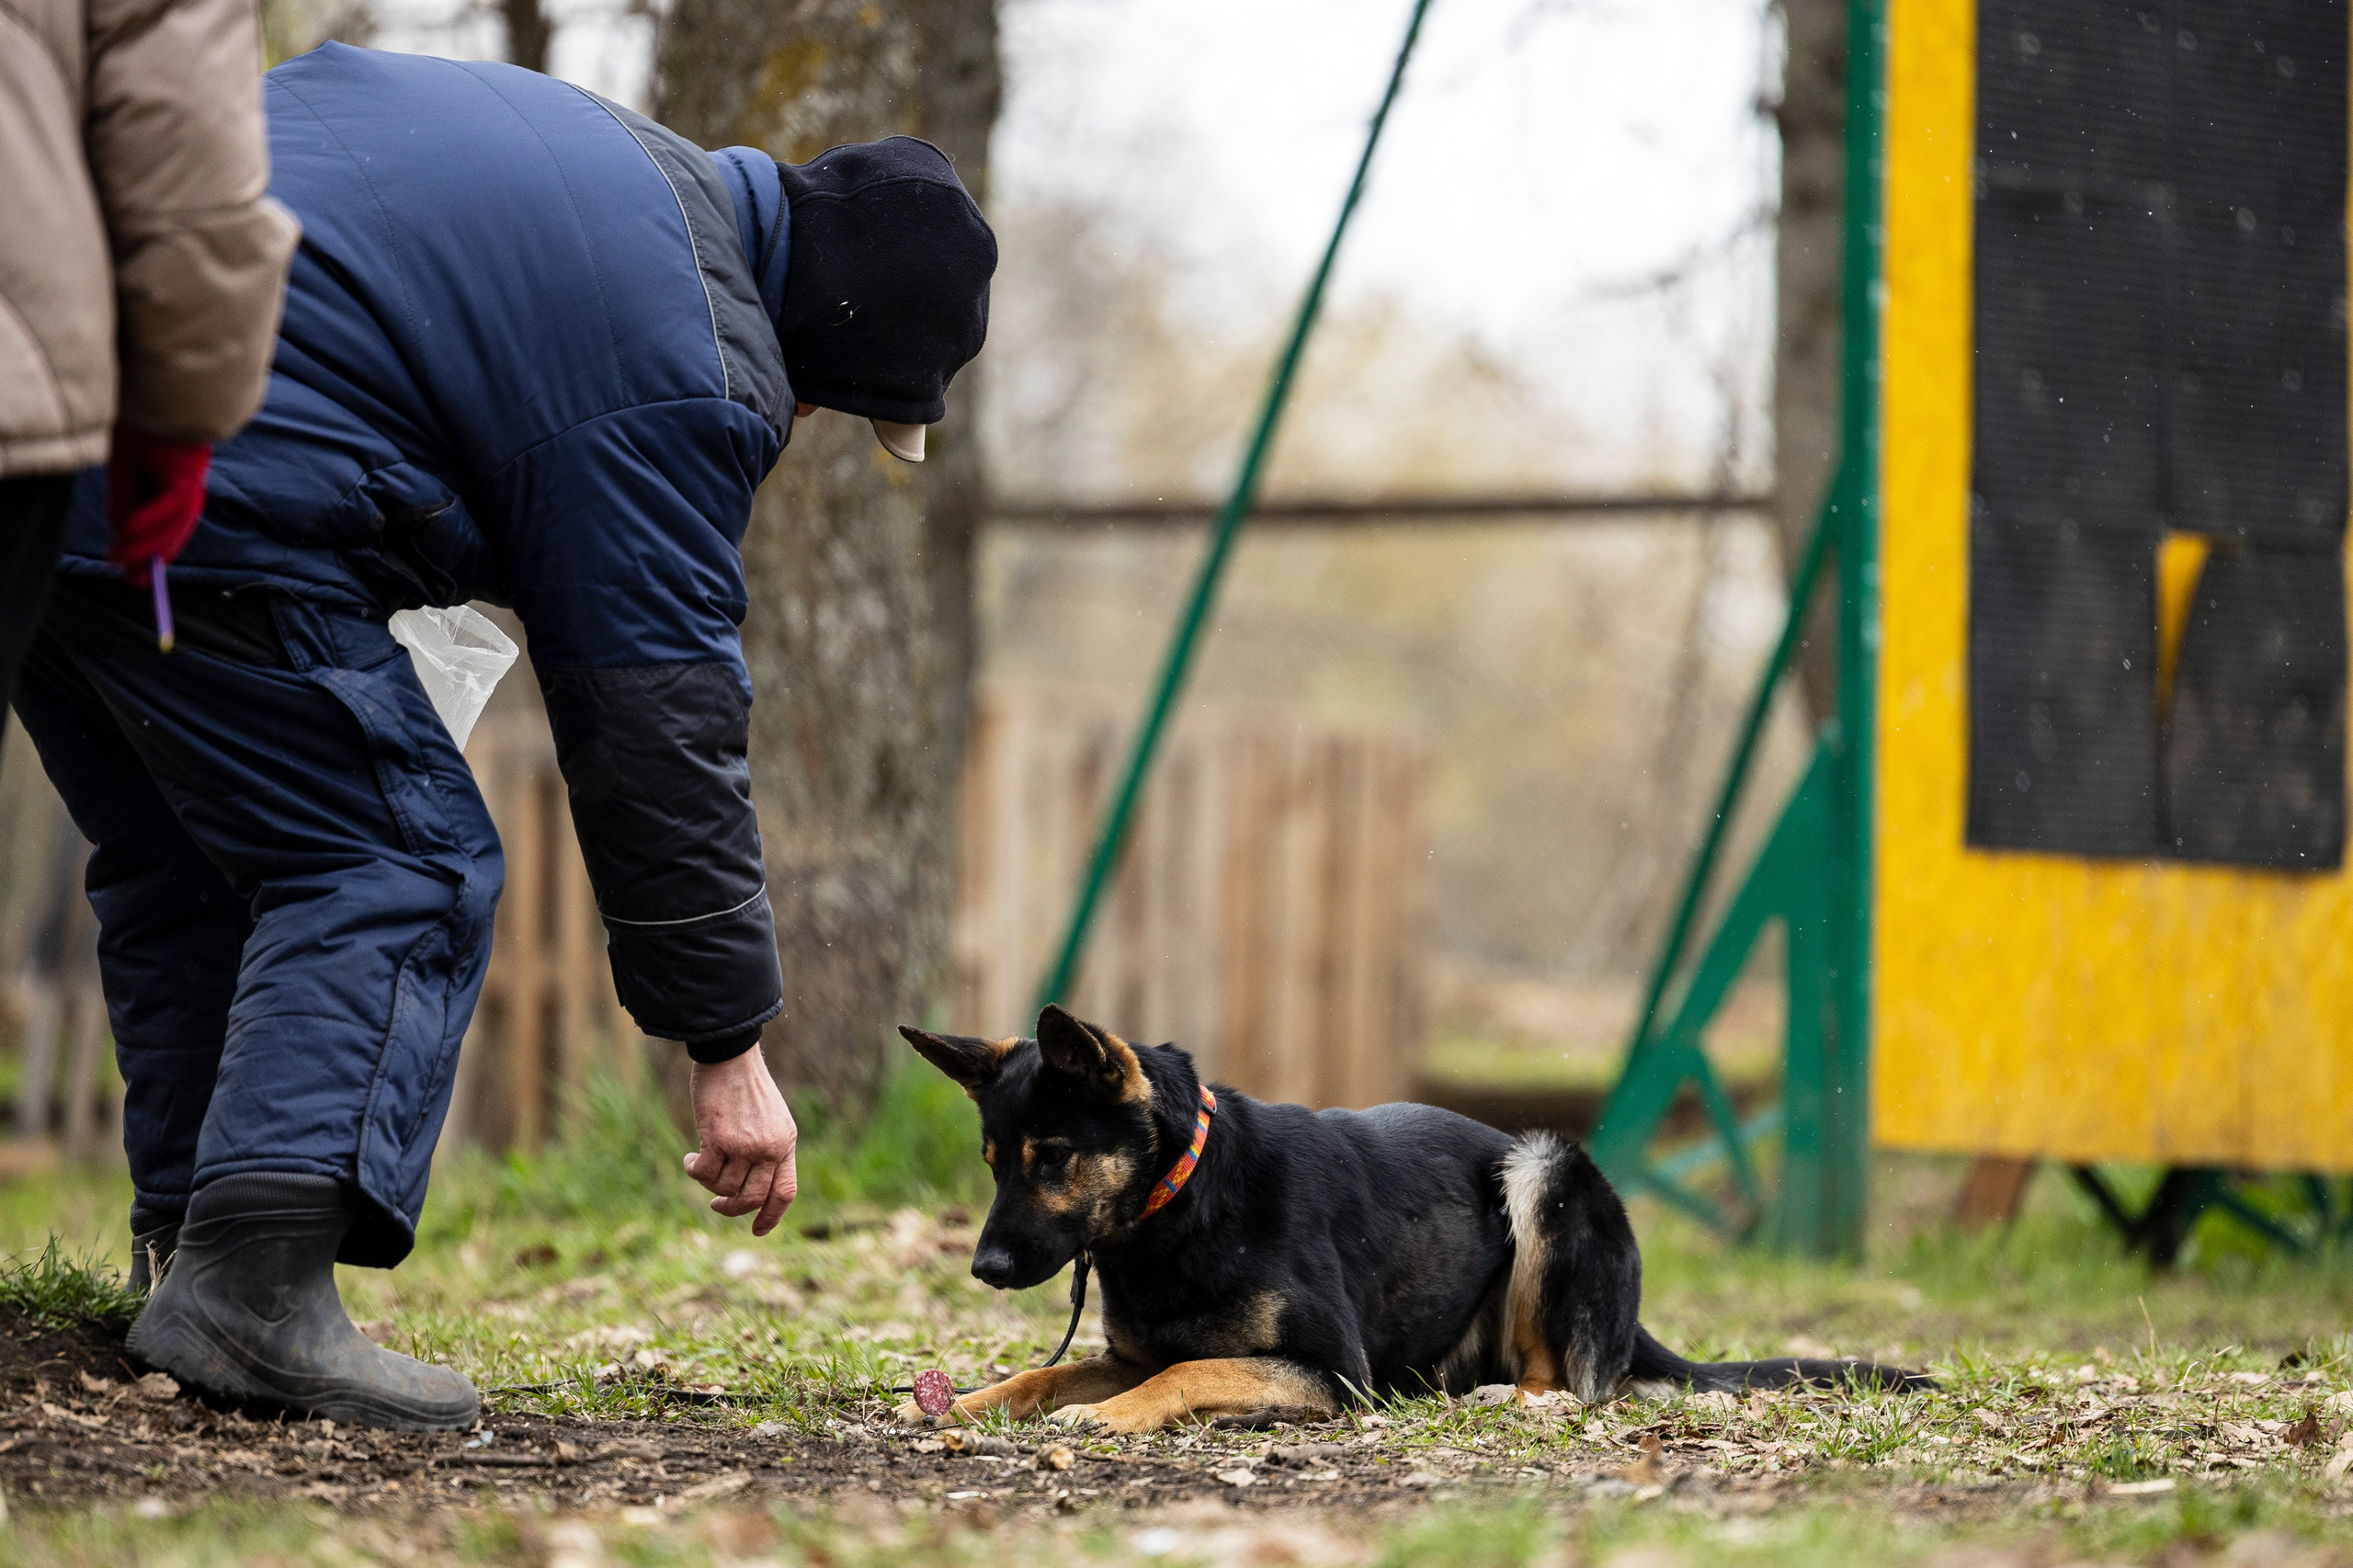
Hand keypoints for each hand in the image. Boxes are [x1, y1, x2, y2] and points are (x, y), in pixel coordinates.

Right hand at [106, 427, 210, 586]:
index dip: (154, 551)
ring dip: (147, 545)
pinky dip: (150, 520)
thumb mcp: (124, 466)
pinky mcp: (188, 469)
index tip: (135, 574)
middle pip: (176, 528)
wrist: (158, 386)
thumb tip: (122, 535)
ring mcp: (191, 476)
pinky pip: (171, 504)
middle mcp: (189, 483)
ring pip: (175, 522)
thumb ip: (126, 499)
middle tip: (134, 583)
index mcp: (177, 482)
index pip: (170, 525)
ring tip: (121, 562)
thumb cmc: (140, 421)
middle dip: (154, 558)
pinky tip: (129, 533)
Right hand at [683, 1046, 798, 1234]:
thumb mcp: (770, 1119)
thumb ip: (767, 1149)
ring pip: (725, 1187)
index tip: (757, 1230)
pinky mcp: (720, 1139)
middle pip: (752, 1197)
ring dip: (709, 1181)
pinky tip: (692, 1157)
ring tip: (702, 1162)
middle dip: (731, 1208)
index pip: (785, 1192)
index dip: (772, 1216)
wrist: (731, 1057)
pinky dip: (695, 1169)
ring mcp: (746, 1146)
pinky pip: (704, 1173)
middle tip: (716, 1203)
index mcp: (786, 1143)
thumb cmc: (746, 1086)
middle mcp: (770, 1148)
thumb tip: (749, 1186)